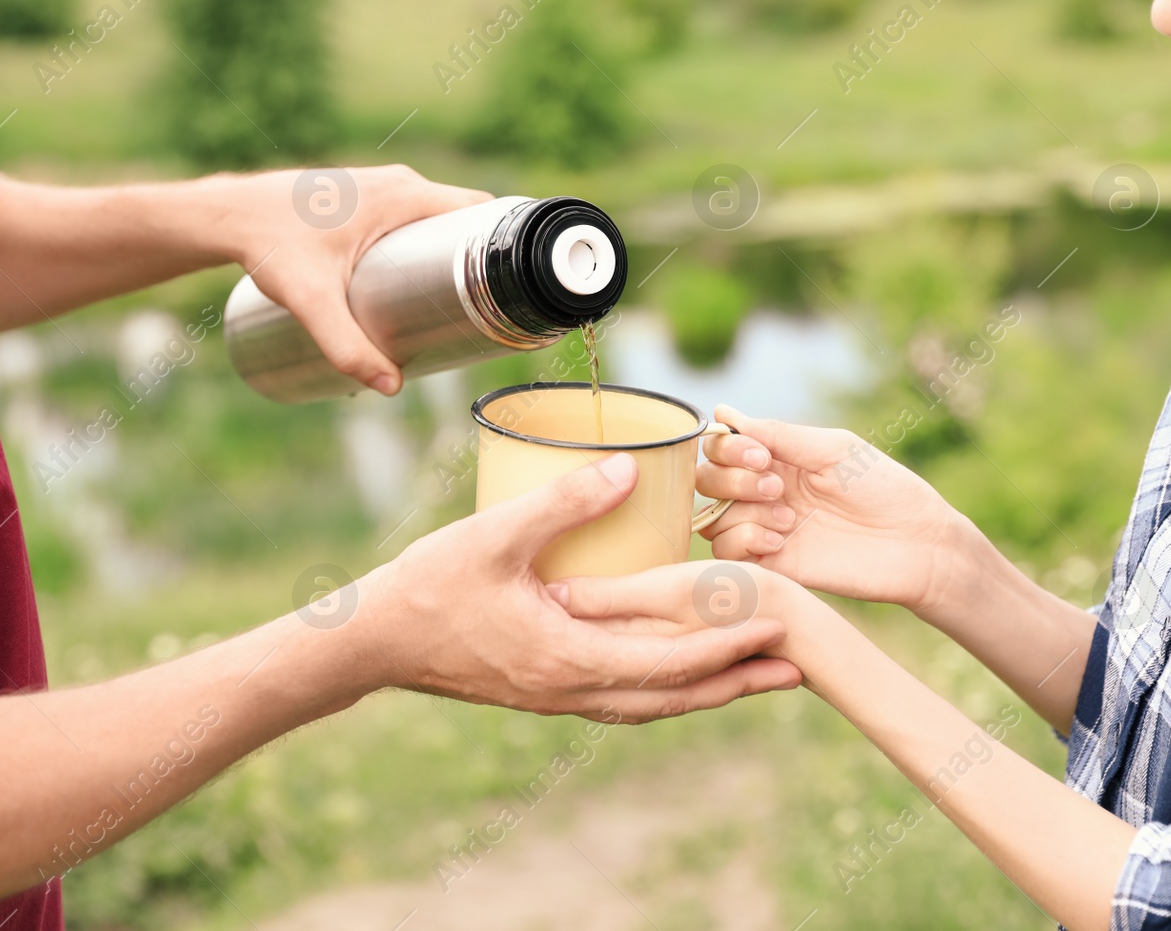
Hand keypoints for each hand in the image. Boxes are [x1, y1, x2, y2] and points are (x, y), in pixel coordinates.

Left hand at [203, 164, 491, 394]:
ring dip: (448, 252)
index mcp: (403, 195)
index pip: (477, 209)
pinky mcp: (361, 198)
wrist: (228, 214)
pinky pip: (411, 215)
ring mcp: (378, 186)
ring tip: (452, 303)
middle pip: (459, 218)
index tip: (506, 284)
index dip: (499, 243)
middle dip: (473, 260)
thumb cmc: (270, 246)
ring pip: (433, 218)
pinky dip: (424, 241)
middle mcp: (397, 183)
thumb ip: (346, 345)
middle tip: (477, 309)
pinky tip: (420, 277)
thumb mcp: (312, 301)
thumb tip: (389, 386)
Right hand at [356, 454, 801, 721]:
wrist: (371, 644)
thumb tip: (628, 467)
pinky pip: (622, 698)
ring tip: (754, 675)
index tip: (778, 622)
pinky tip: (675, 671)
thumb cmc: (427, 588)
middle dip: (738, 681)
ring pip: (650, 704)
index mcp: (569, 659)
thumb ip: (563, 503)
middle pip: (675, 696)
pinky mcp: (544, 690)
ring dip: (706, 690)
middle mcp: (571, 690)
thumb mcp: (494, 537)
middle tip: (799, 667)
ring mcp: (557, 697)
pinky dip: (663, 689)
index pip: (670, 662)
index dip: (728, 644)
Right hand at [695, 405, 980, 619]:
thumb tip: (722, 411)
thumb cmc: (885, 490)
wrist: (917, 546)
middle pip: (707, 481)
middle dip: (733, 480)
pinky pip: (726, 553)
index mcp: (779, 458)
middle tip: (777, 488)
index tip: (762, 456)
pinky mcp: (772, 564)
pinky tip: (780, 541)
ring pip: (712, 518)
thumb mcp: (833, 450)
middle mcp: (765, 492)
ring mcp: (766, 528)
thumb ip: (778, 434)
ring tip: (788, 520)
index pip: (721, 447)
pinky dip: (743, 542)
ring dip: (742, 513)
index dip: (728, 449)